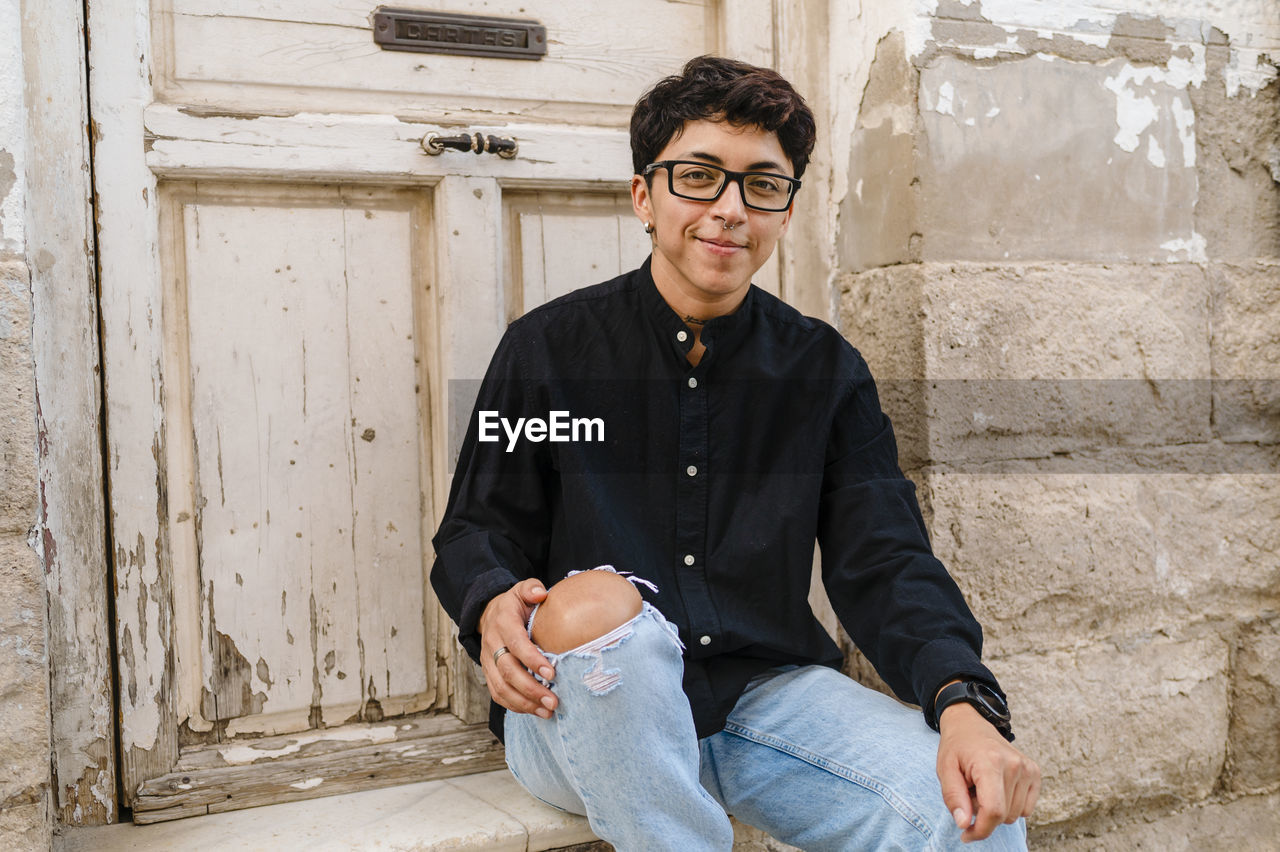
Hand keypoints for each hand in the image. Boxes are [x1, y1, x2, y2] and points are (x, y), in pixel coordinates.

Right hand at [478, 579, 557, 718]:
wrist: (489, 614)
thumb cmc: (514, 605)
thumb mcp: (521, 590)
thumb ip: (531, 588)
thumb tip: (541, 593)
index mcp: (503, 623)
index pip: (516, 644)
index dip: (532, 660)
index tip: (552, 673)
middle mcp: (492, 644)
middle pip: (508, 671)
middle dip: (531, 689)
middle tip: (553, 700)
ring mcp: (488, 662)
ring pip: (501, 688)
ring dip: (525, 703)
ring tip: (547, 711)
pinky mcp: (489, 674)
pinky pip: (498, 695)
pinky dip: (516, 706)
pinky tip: (535, 711)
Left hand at [936, 701, 1040, 841]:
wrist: (971, 724)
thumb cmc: (956, 747)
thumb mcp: (944, 770)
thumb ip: (953, 797)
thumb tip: (964, 824)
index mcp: (991, 763)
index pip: (994, 811)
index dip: (980, 830)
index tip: (966, 834)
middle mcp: (1015, 765)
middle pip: (1003, 816)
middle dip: (983, 815)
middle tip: (970, 793)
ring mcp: (1028, 768)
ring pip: (1014, 815)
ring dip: (996, 809)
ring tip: (982, 788)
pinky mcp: (1035, 772)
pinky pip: (1026, 809)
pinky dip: (1010, 806)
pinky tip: (997, 788)